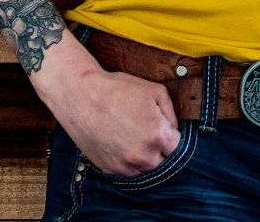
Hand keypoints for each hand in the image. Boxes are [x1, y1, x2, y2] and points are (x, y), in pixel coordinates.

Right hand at [30, 29, 181, 175]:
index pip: (176, 147)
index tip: (163, 127)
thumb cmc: (118, 90)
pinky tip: (121, 141)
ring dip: (143, 155)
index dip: (171, 135)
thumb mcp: (155, 90)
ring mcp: (125, 165)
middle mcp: (143, 156)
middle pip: (162, 161)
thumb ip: (171, 113)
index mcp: (158, 136)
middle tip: (146, 129)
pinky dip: (128, 159)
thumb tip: (173, 129)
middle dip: (159, 147)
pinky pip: (127, 170)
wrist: (83, 96)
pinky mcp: (110, 169)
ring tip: (132, 134)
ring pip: (144, 168)